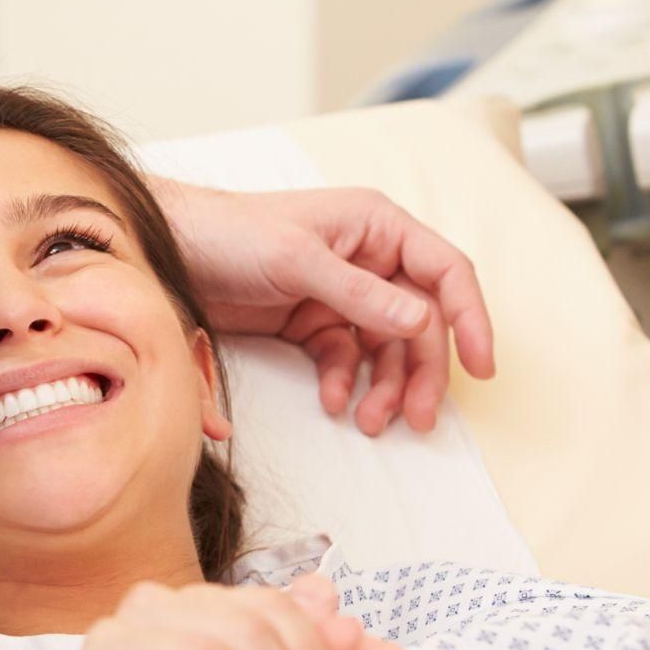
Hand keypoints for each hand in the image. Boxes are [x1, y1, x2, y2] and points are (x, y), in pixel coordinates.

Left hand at [158, 182, 496, 435]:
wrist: (167, 249)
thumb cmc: (229, 232)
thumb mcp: (297, 260)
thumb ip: (360, 292)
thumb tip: (422, 320)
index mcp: (377, 227)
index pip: (446, 272)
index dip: (471, 318)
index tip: (482, 367)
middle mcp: (367, 258)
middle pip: (421, 321)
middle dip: (422, 371)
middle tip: (420, 418)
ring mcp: (340, 292)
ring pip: (385, 348)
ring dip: (385, 386)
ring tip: (372, 422)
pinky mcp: (311, 322)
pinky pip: (346, 360)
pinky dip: (346, 384)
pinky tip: (335, 402)